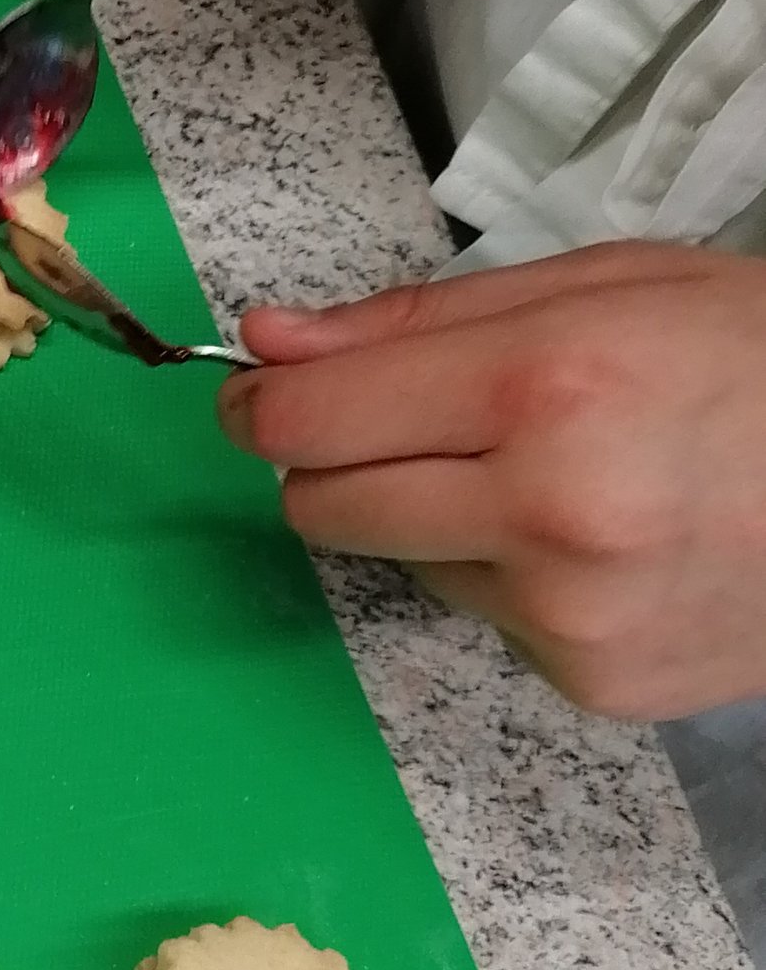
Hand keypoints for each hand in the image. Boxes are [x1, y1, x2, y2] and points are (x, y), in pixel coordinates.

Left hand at [217, 244, 765, 719]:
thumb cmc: (756, 357)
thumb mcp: (598, 287)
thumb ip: (415, 322)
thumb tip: (269, 340)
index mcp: (546, 387)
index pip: (314, 417)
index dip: (263, 402)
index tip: (254, 391)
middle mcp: (548, 511)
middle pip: (326, 506)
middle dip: (334, 464)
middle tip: (401, 428)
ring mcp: (571, 612)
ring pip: (407, 564)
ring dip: (444, 521)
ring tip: (566, 476)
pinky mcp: (594, 683)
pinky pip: (489, 619)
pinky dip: (518, 580)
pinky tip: (609, 541)